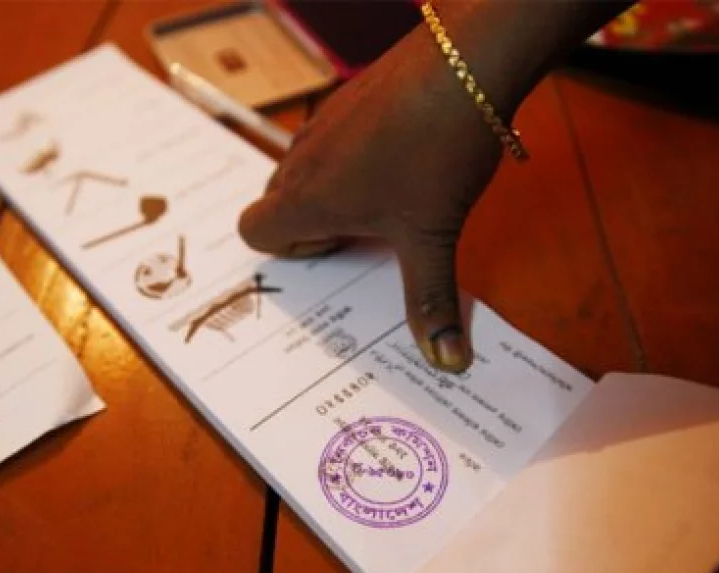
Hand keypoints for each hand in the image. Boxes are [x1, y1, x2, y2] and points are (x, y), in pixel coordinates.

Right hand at [238, 25, 511, 372]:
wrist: (465, 65)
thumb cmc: (434, 154)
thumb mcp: (432, 237)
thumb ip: (431, 301)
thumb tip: (447, 362)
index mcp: (305, 200)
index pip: (253, 232)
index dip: (289, 249)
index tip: (338, 247)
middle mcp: (302, 160)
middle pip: (279, 203)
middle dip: (316, 224)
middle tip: (370, 230)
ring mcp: (324, 124)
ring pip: (307, 170)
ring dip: (336, 190)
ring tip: (392, 195)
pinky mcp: (351, 98)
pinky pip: (333, 139)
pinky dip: (355, 155)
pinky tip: (408, 155)